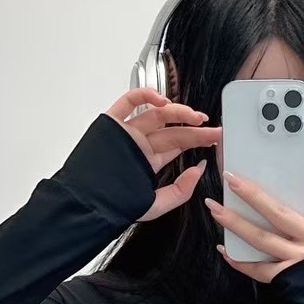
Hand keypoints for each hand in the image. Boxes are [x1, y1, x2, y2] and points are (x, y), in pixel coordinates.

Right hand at [104, 88, 220, 222]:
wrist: (87, 206)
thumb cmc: (114, 207)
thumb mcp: (156, 205)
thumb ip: (180, 191)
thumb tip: (199, 170)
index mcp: (149, 161)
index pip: (178, 145)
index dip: (198, 139)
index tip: (216, 137)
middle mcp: (140, 144)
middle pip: (172, 131)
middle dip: (195, 129)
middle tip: (214, 129)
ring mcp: (127, 132)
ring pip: (156, 115)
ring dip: (178, 112)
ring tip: (196, 116)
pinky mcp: (112, 122)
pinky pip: (128, 101)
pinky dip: (145, 95)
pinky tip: (163, 101)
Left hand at [204, 132, 303, 281]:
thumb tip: (289, 186)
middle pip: (280, 213)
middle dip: (252, 194)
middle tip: (230, 177)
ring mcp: (299, 261)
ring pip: (261, 238)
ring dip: (234, 222)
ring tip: (215, 207)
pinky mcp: (284, 278)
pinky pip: (256, 267)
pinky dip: (238, 258)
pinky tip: (223, 248)